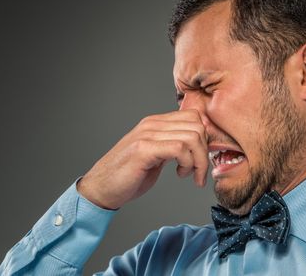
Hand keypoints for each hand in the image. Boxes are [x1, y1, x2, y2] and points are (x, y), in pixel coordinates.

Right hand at [77, 109, 208, 209]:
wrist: (101, 188)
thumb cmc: (129, 175)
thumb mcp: (157, 155)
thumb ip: (173, 145)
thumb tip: (199, 145)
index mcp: (156, 123)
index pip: (194, 117)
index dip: (204, 138)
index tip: (200, 158)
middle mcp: (152, 124)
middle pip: (197, 126)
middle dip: (204, 151)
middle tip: (198, 171)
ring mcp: (147, 135)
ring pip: (192, 137)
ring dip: (198, 160)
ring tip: (188, 174)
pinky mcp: (143, 150)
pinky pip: (179, 148)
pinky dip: (188, 164)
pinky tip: (181, 174)